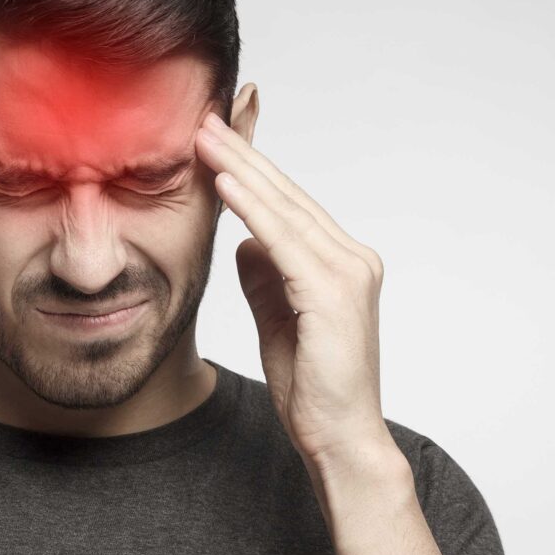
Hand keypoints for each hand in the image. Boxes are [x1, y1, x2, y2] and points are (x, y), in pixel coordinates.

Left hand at [195, 108, 389, 470]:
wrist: (339, 435)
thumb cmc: (311, 381)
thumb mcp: (277, 315)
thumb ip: (265, 275)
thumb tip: (245, 240)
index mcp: (339, 261)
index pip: (287, 203)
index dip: (249, 168)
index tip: (213, 139)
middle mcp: (351, 258)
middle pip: (286, 195)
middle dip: (241, 154)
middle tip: (204, 118)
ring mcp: (347, 272)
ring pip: (284, 209)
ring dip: (240, 169)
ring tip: (204, 137)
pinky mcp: (332, 293)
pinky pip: (284, 241)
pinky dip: (253, 209)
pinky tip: (225, 182)